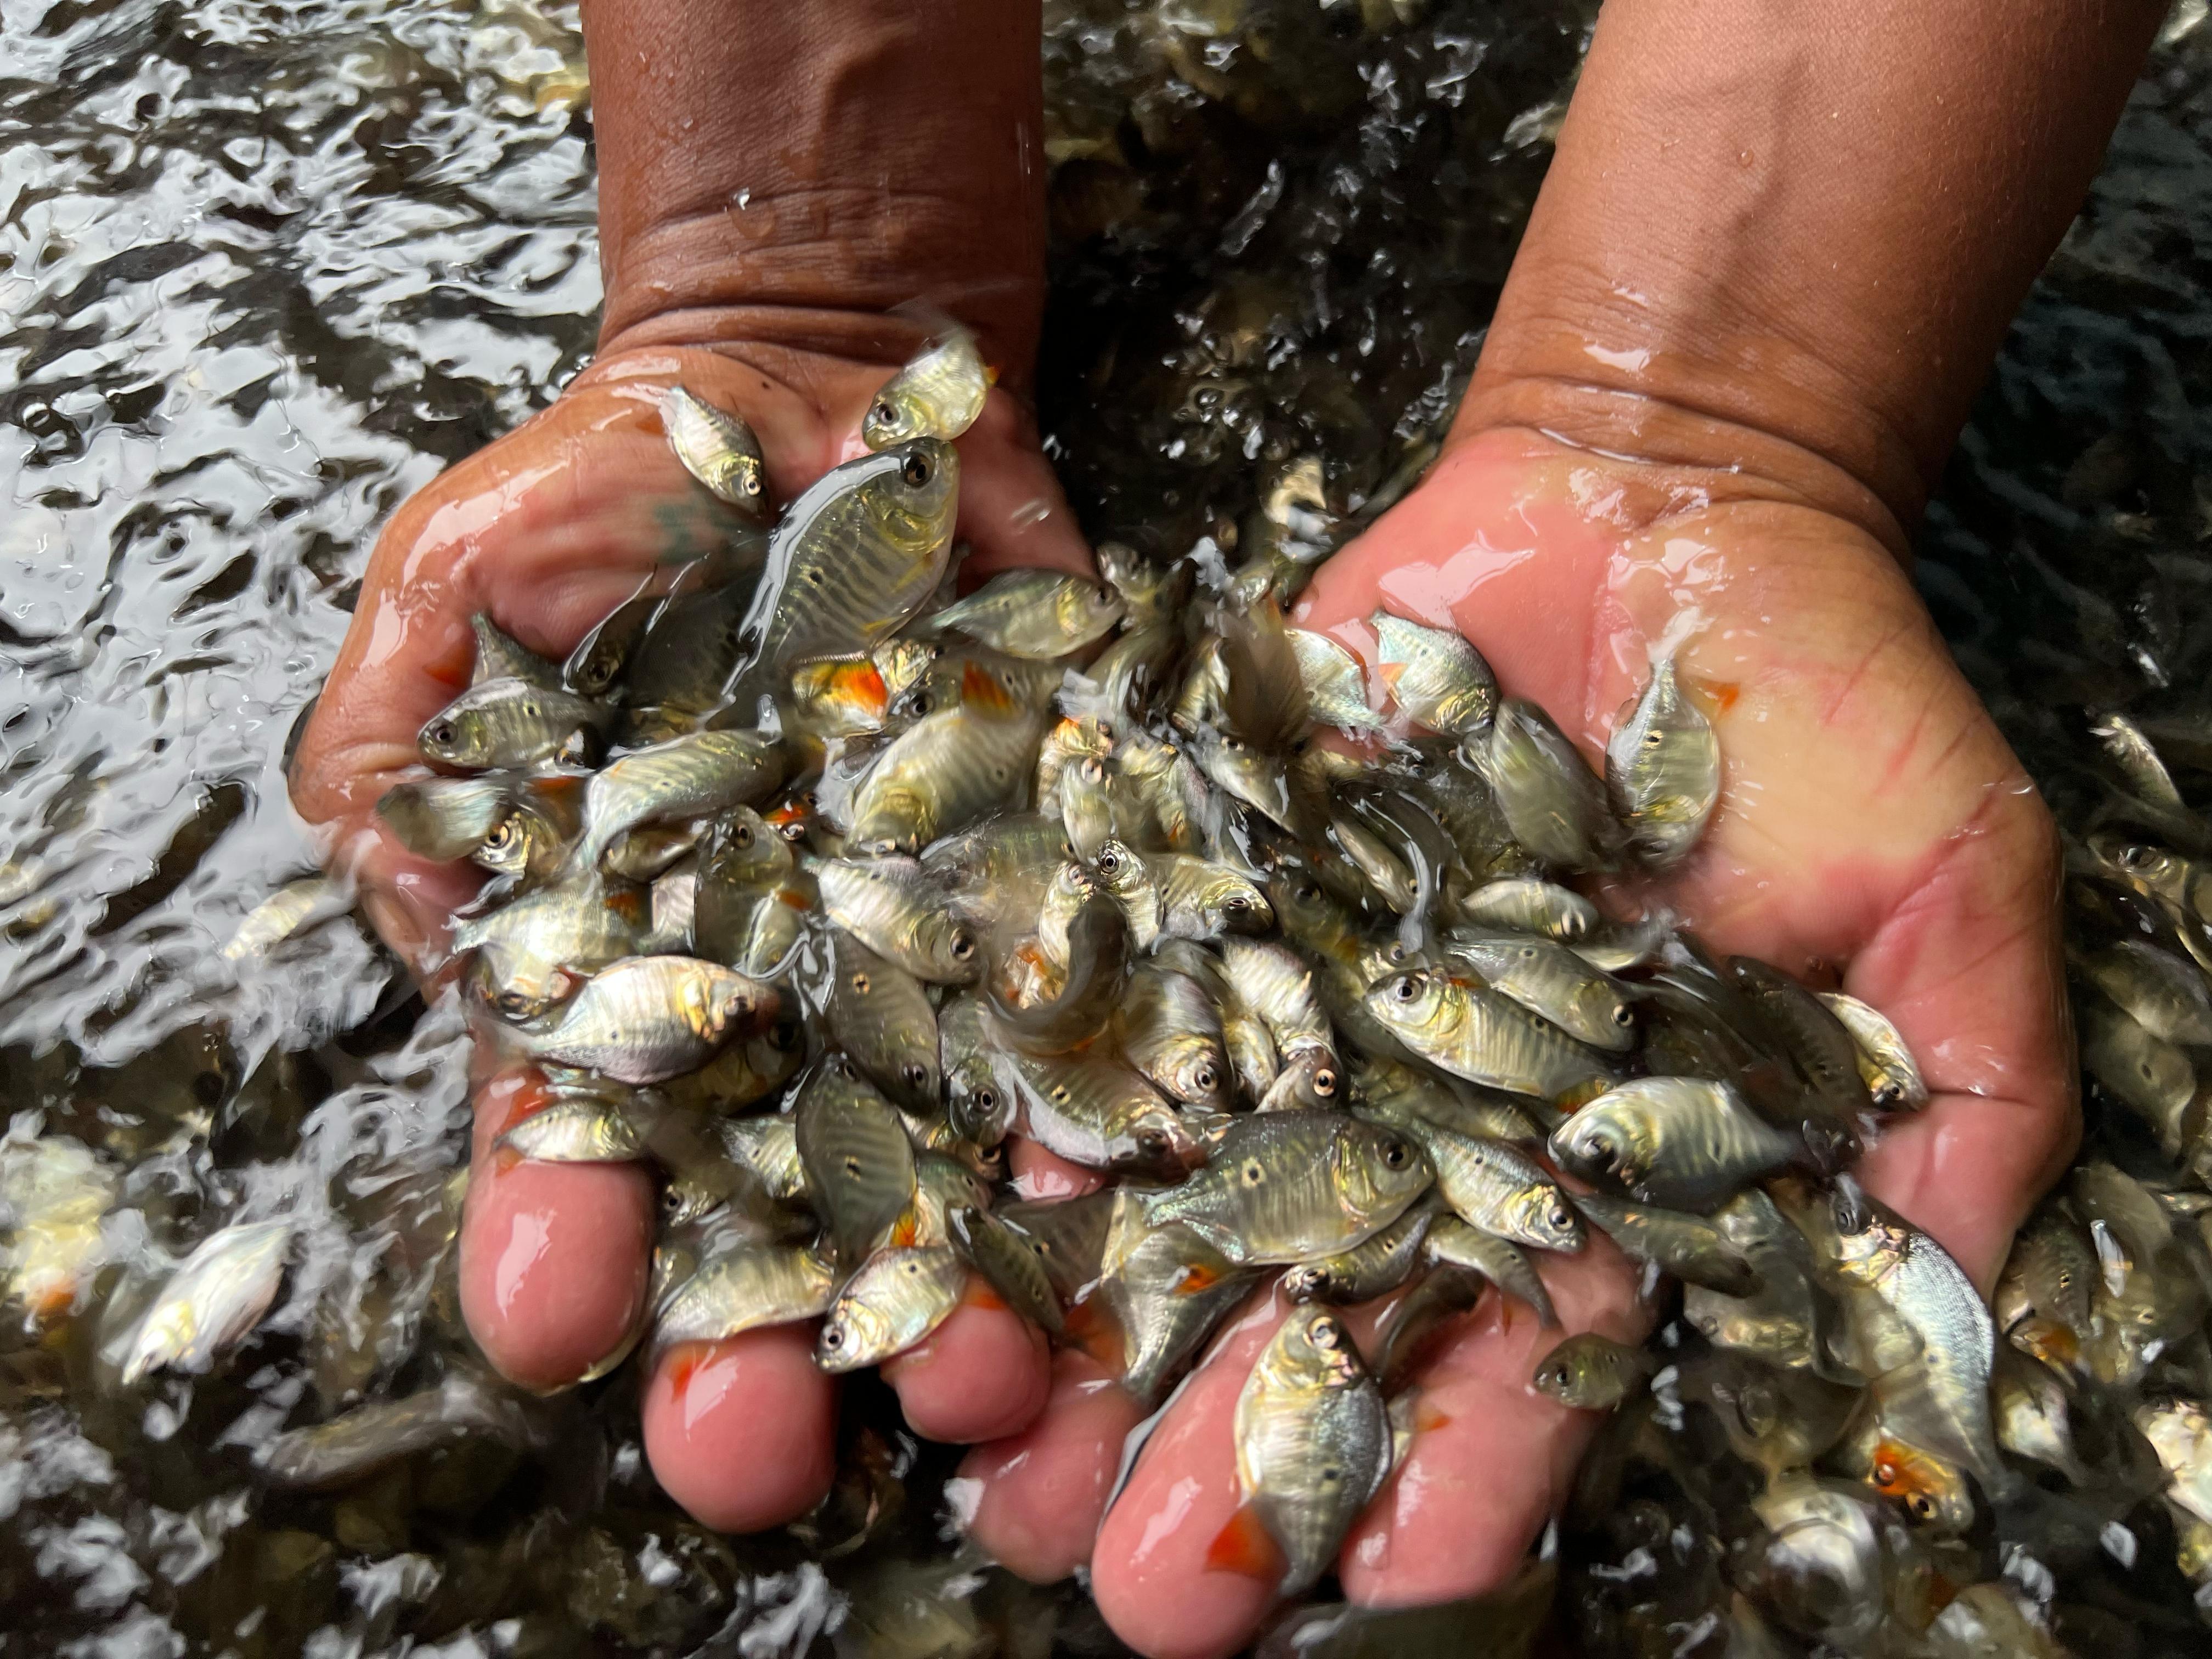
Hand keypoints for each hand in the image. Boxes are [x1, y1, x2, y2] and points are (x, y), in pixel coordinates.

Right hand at [289, 334, 1087, 1528]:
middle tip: (775, 1453)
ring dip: (962, 1288)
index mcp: (629, 965)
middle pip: (777, 1207)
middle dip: (770, 1338)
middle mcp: (790, 997)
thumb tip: (441, 926)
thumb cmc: (612, 496)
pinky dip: (1125, 1111)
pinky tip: (1136, 1205)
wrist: (817, 398)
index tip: (559, 1311)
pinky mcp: (1069, 886)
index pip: (585, 1138)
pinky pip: (1108, 1015)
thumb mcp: (460, 597)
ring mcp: (937, 955)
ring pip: (955, 1161)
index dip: (565, 1233)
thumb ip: (411, 761)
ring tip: (983, 1387)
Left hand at [953, 422, 2072, 1658]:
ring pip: (1182, 1197)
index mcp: (1589, 1154)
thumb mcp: (1938, 900)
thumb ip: (1953, 1103)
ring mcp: (1302, 1000)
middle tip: (1132, 1590)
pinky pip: (1112, 1007)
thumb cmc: (1820, 704)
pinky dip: (1037, 1110)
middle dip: (1225, 1448)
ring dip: (1089, 1336)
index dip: (1458, 1472)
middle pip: (1316, 1309)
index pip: (1523, 1350)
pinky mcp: (1207, 882)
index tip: (1372, 1582)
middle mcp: (1425, 1107)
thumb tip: (1953, 1306)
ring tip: (992, 1469)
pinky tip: (959, 1221)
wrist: (1658, 511)